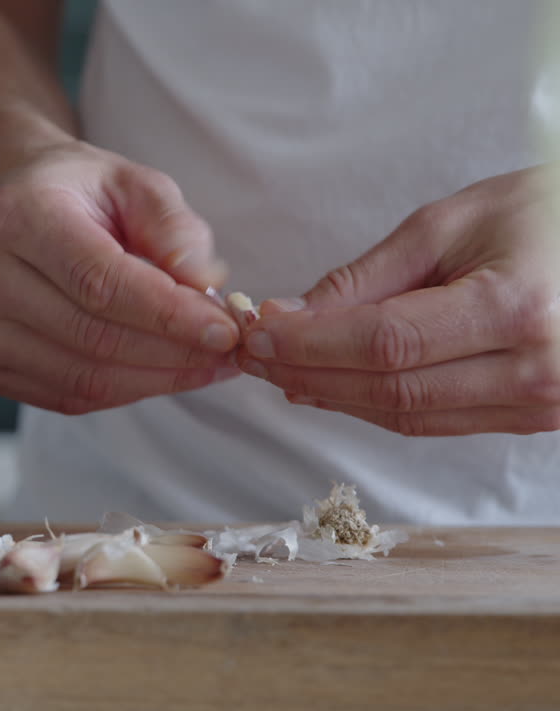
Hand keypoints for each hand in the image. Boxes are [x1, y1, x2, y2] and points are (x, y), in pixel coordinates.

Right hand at [0, 141, 240, 413]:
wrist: (4, 201)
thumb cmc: (78, 194)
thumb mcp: (135, 184)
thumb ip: (175, 229)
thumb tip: (207, 285)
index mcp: (20, 215)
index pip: (100, 283)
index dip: (169, 316)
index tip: (225, 331)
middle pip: (93, 338)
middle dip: (173, 355)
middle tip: (228, 354)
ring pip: (80, 378)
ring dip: (154, 381)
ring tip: (202, 366)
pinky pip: (62, 397)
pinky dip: (120, 393)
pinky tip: (154, 372)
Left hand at [237, 167, 559, 435]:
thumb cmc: (543, 215)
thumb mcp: (450, 224)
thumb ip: (368, 278)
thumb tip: (292, 316)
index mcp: (517, 309)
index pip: (386, 344)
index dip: (311, 344)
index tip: (258, 332)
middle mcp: (536, 370)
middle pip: (391, 389)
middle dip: (308, 372)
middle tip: (253, 351)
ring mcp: (541, 404)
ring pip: (408, 415)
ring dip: (333, 395)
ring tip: (278, 367)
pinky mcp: (534, 418)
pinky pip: (436, 421)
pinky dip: (374, 404)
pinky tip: (328, 385)